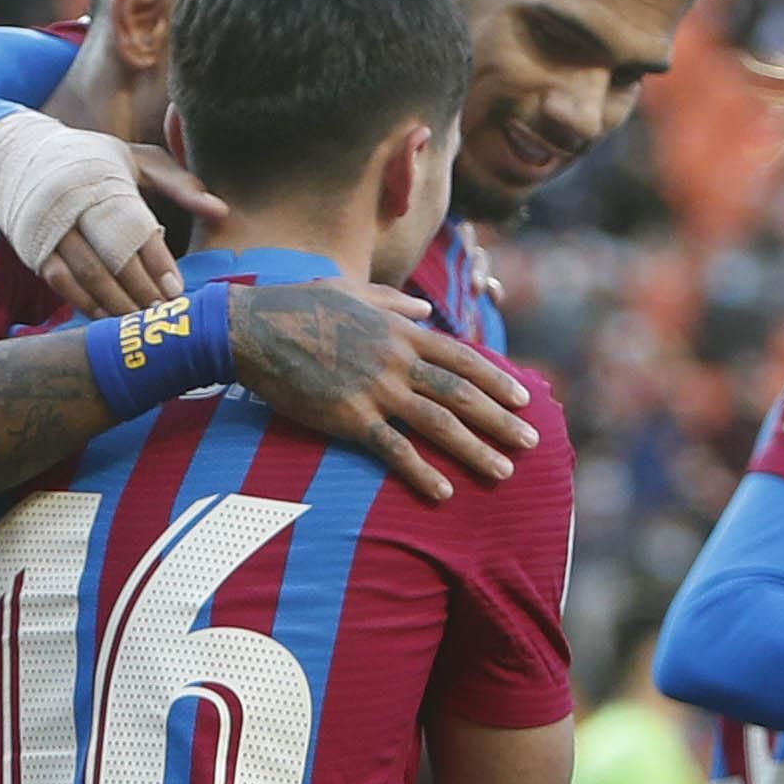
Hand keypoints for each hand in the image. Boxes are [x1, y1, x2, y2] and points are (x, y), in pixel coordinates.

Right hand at [0, 116, 180, 316]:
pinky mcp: (35, 248)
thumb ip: (181, 184)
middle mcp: (74, 204)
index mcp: (105, 179)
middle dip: (141, 291)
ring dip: (116, 305)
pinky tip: (108, 318)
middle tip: (165, 316)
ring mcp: (51, 229)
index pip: (135, 227)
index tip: (177, 290)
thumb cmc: (93, 161)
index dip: (157, 262)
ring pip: (86, 275)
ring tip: (142, 323)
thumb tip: (223, 212)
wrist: (18, 157)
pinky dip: (85, 304)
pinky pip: (61, 284)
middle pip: (111, 257)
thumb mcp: (137, 160)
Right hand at [231, 283, 537, 501]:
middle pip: (461, 393)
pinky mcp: (349, 417)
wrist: (252, 329)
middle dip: (501, 420)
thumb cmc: (298, 306)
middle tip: (532, 441)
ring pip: (438, 423)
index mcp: (400, 330)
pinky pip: (393, 450)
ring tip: (504, 472)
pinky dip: (421, 472)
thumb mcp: (352, 291)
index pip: (462, 358)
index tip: (524, 398)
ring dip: (475, 449)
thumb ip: (393, 302)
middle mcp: (396, 360)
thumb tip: (425, 309)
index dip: (497, 380)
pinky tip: (444, 492)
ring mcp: (375, 390)